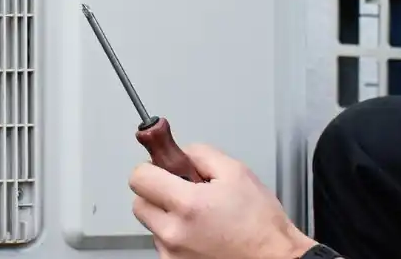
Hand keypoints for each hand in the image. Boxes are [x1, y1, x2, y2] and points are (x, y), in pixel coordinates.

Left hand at [129, 143, 317, 258]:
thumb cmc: (261, 225)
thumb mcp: (236, 172)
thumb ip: (200, 154)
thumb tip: (178, 151)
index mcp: (187, 205)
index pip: (139, 177)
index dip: (152, 167)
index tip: (163, 167)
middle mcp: (174, 233)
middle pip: (140, 202)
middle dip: (158, 192)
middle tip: (183, 191)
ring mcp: (173, 255)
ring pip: (153, 225)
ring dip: (168, 216)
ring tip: (200, 216)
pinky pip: (164, 245)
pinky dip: (176, 237)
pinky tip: (201, 233)